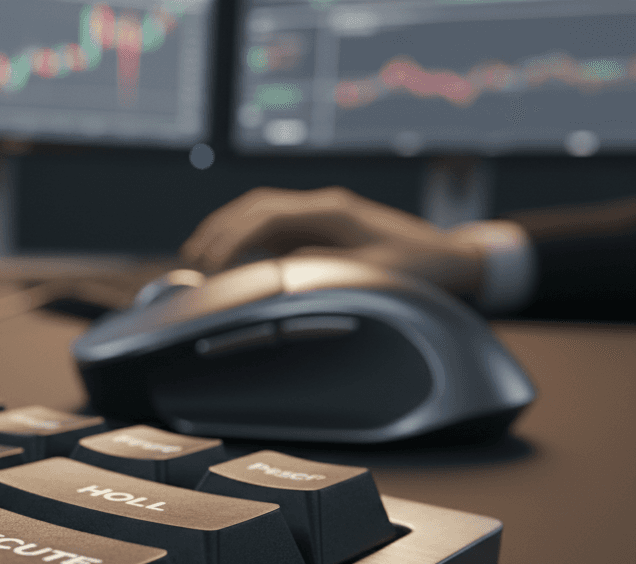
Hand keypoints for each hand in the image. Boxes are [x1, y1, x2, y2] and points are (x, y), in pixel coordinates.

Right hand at [179, 187, 486, 297]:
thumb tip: (281, 272)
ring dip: (227, 231)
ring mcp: (320, 215)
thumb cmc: (420, 267)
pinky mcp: (321, 229)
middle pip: (254, 206)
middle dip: (218, 231)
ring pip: (259, 213)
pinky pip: (272, 228)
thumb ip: (325, 271)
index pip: (265, 215)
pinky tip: (231, 258)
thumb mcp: (374, 274)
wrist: (453, 257)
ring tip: (199, 257)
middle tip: (193, 261)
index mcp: (332, 210)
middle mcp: (322, 206)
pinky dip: (244, 239)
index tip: (211, 264)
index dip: (231, 239)